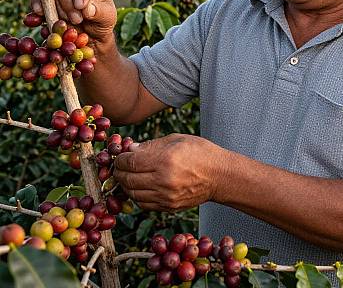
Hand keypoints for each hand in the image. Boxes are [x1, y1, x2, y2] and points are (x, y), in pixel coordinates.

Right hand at [30, 0, 116, 42]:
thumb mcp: (108, 18)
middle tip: (77, 20)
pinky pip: (37, 0)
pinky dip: (37, 7)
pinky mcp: (47, 0)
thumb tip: (87, 8)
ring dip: (57, 10)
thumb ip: (100, 12)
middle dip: (68, 5)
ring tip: (68, 23)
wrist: (90, 33)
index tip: (81, 6)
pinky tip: (40, 15)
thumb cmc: (102, 21)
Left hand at [113, 134, 229, 211]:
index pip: (130, 162)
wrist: (219, 176)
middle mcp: (163, 180)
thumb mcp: (177, 139)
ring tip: (129, 175)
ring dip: (126, 184)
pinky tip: (140, 186)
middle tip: (120, 165)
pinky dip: (136, 195)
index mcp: (164, 160)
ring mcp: (165, 197)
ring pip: (132, 193)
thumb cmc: (200, 152)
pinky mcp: (168, 207)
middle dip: (119, 171)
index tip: (120, 155)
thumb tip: (130, 149)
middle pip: (127, 179)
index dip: (120, 158)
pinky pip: (143, 204)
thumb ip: (151, 145)